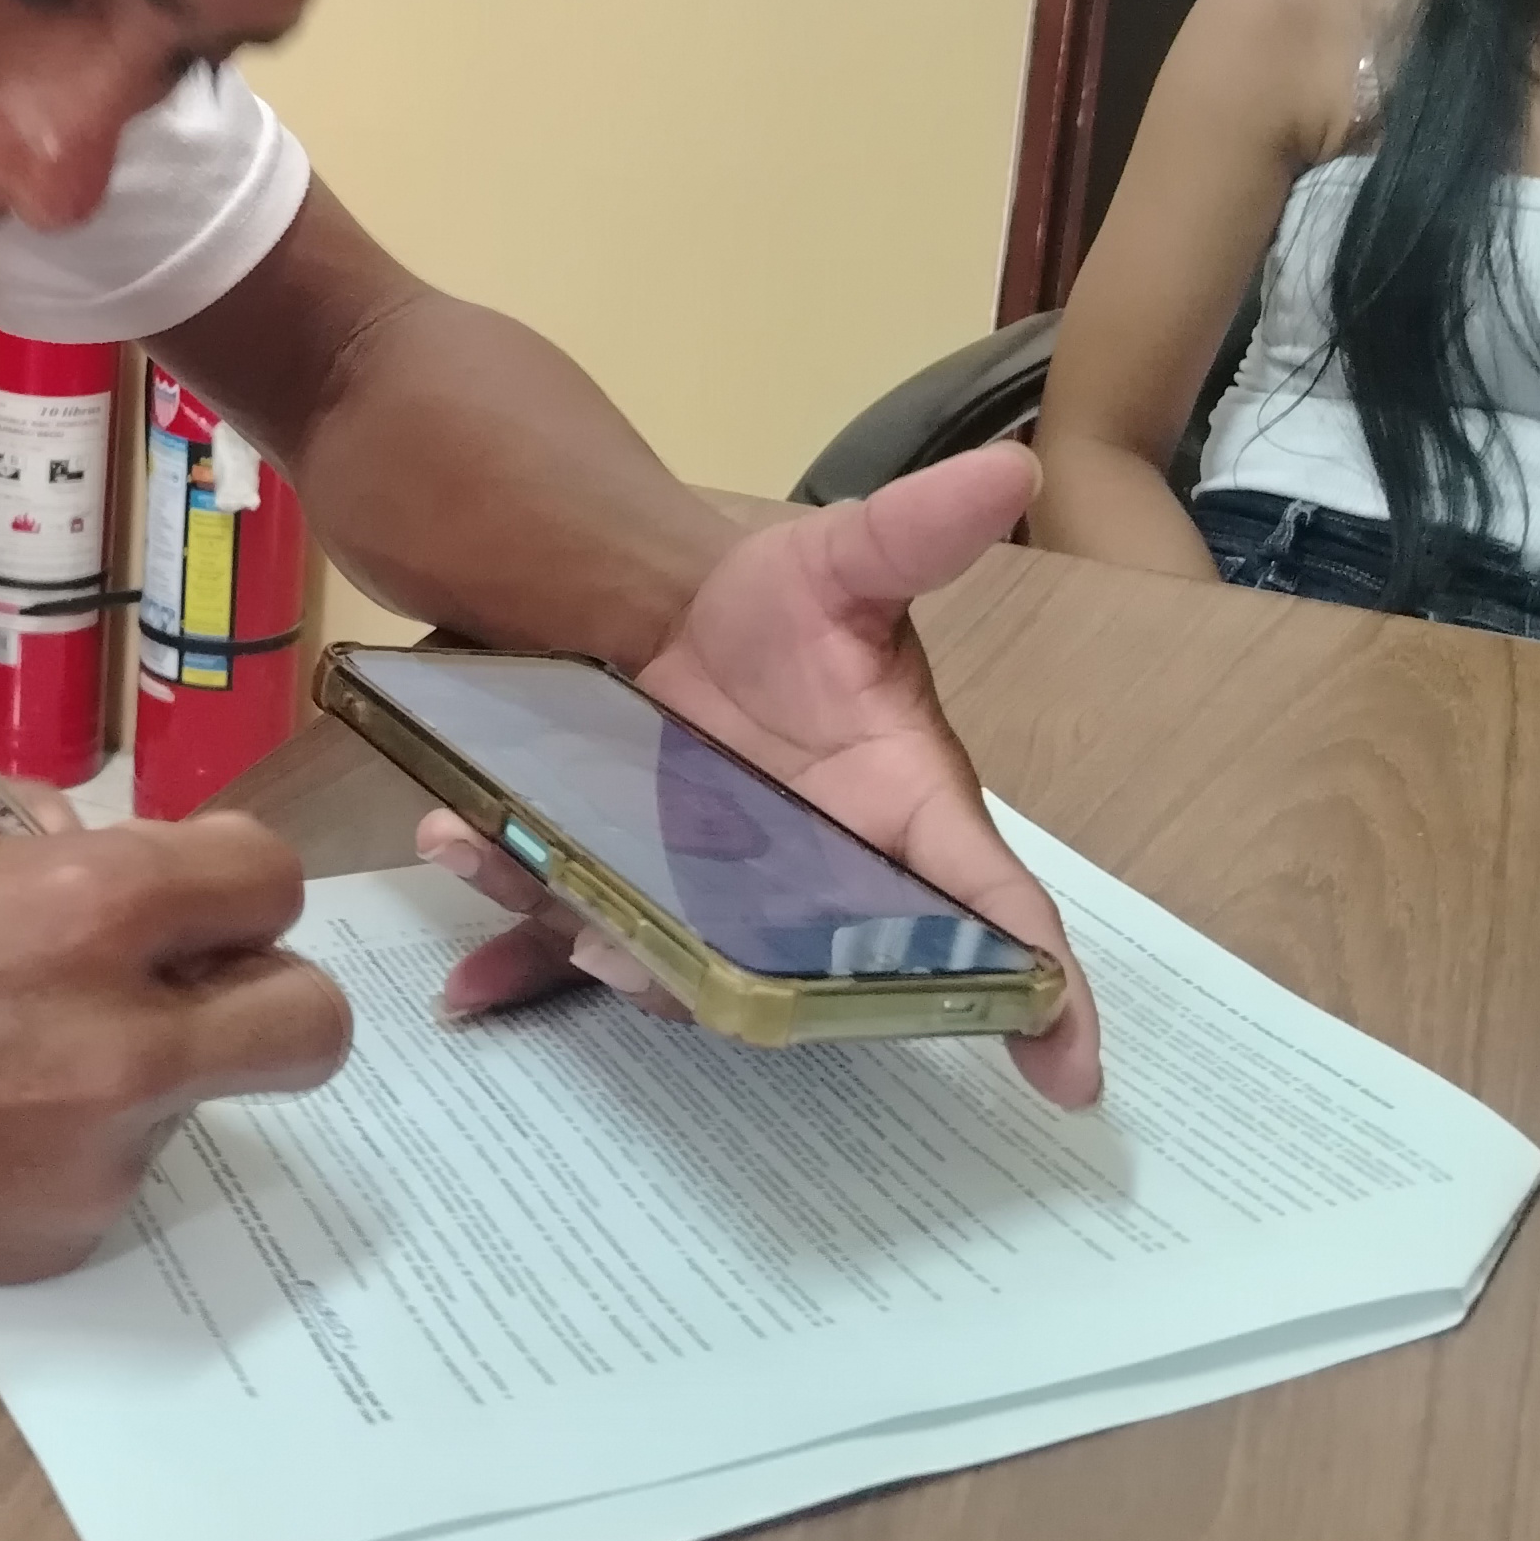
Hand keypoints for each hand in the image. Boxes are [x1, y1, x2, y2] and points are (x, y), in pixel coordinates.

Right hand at [0, 760, 351, 1283]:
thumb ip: (28, 823)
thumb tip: (89, 846)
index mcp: (93, 915)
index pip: (271, 880)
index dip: (232, 870)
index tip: (190, 881)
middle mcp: (122, 1050)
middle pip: (310, 1026)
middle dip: (265, 987)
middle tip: (187, 978)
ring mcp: (90, 1163)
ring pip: (193, 1101)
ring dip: (142, 1067)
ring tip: (14, 1049)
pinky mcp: (46, 1243)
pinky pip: (109, 1174)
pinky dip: (68, 1141)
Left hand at [416, 444, 1103, 1106]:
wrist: (651, 598)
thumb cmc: (774, 600)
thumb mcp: (844, 562)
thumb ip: (915, 533)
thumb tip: (1009, 468)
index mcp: (903, 812)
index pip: (995, 908)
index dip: (1044, 989)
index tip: (1071, 1072)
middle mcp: (819, 883)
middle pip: (816, 982)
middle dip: (749, 994)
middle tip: (659, 961)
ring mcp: (715, 898)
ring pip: (683, 969)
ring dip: (612, 953)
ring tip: (548, 908)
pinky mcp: (625, 888)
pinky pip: (582, 947)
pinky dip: (526, 965)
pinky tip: (468, 984)